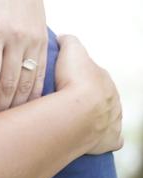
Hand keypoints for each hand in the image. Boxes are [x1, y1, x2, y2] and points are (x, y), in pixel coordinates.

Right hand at [54, 34, 122, 155]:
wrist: (77, 112)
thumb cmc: (73, 81)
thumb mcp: (70, 51)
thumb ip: (69, 41)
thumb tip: (64, 38)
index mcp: (103, 78)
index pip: (93, 74)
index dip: (80, 77)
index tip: (66, 81)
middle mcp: (113, 98)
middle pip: (102, 96)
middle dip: (89, 99)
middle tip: (68, 103)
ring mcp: (113, 119)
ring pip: (108, 116)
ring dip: (96, 118)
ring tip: (75, 121)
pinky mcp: (110, 139)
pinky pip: (112, 139)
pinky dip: (105, 139)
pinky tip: (92, 138)